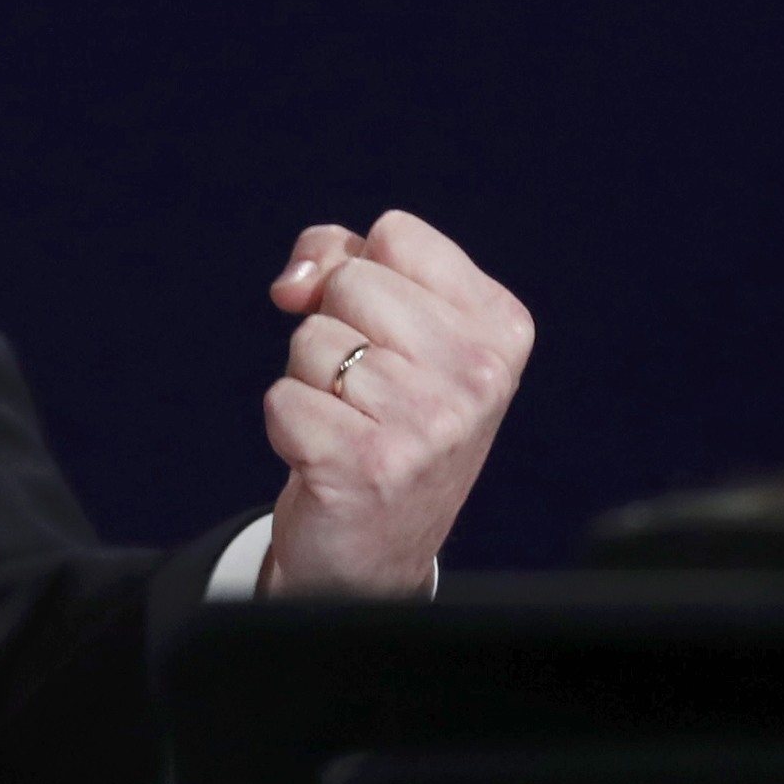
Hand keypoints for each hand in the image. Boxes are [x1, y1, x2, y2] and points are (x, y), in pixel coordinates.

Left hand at [258, 210, 532, 596]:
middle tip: (365, 389)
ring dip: (311, 381)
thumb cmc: (382, 417)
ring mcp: (430, 424)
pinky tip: (327, 458)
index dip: (359, 271)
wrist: (377, 549)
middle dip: (334, 327)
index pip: (395, 234)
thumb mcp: (391, 324)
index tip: (381, 329)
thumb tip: (292, 285)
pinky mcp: (371, 467)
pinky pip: (282, 398)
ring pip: (311, 340)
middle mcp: (480, 375)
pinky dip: (287, 426)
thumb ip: (340, 261)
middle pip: (350, 281)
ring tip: (352, 425)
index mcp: (501, 326)